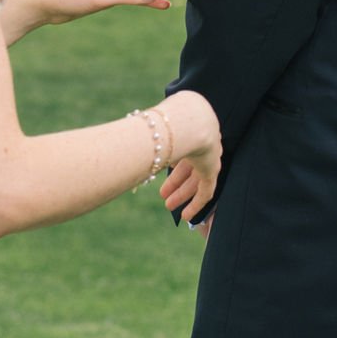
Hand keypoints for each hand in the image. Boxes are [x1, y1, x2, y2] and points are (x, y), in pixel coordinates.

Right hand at [157, 90, 221, 222]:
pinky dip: (196, 204)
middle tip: (162, 194)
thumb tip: (123, 141)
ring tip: (168, 206)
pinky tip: (186, 216)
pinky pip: (206, 192)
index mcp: (188, 131)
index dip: (170, 164)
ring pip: (195, 181)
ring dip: (181, 195)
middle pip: (187, 168)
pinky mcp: (213, 170)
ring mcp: (209, 156)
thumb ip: (146, 139)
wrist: (188, 121)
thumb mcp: (153, 130)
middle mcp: (200, 143)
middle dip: (174, 183)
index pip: (181, 151)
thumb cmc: (166, 121)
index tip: (160, 172)